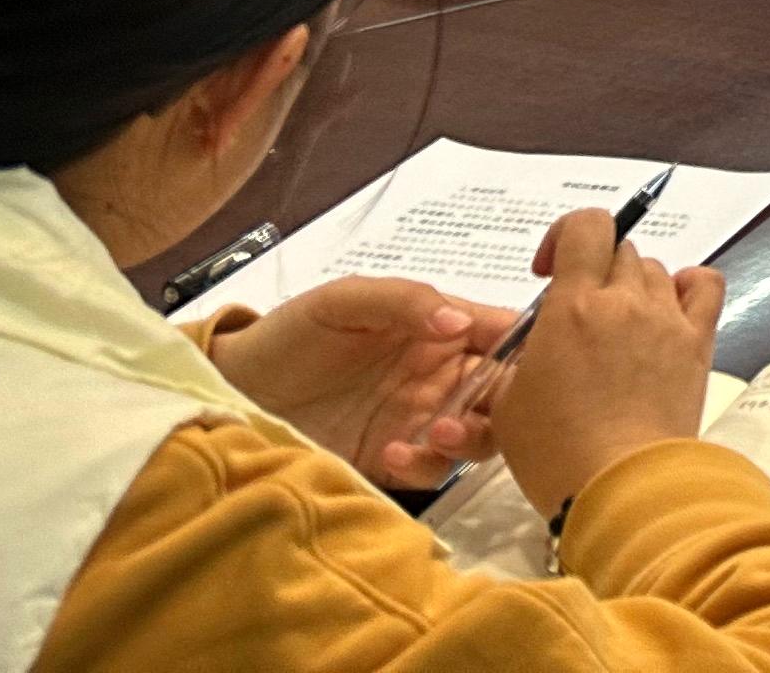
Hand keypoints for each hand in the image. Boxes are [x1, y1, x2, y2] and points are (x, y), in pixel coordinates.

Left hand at [208, 276, 515, 485]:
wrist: (231, 392)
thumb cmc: (290, 334)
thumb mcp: (345, 300)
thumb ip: (404, 300)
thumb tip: (458, 322)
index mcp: (441, 328)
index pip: (507, 333)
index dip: (533, 346)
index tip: (539, 363)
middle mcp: (441, 374)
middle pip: (507, 390)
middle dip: (510, 402)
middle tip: (482, 406)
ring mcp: (420, 419)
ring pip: (481, 433)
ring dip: (474, 435)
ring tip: (437, 431)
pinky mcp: (395, 460)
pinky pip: (434, 469)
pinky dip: (429, 465)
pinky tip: (396, 453)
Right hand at [489, 209, 723, 522]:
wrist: (620, 485)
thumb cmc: (555, 451)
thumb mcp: (509, 403)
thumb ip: (521, 357)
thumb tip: (537, 338)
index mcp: (574, 305)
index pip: (585, 226)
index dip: (565, 236)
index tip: (548, 274)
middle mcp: (625, 298)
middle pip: (619, 251)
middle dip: (594, 274)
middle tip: (578, 320)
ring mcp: (667, 317)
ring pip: (654, 270)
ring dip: (632, 288)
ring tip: (617, 331)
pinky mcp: (699, 341)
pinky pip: (704, 286)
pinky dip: (689, 286)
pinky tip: (670, 308)